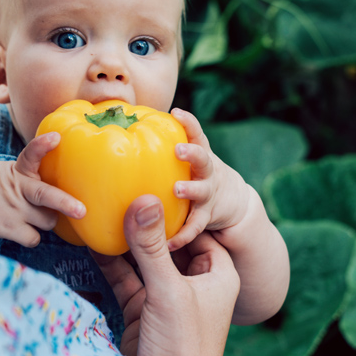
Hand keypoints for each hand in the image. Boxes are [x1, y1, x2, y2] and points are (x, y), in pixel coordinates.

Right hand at [0, 132, 84, 246]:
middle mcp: (18, 189)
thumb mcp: (12, 171)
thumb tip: (69, 182)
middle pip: (44, 195)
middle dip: (64, 203)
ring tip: (35, 214)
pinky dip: (34, 236)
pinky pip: (34, 238)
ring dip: (48, 220)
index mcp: (19, 171)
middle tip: (82, 210)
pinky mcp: (7, 229)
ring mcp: (13, 210)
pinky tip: (25, 229)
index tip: (56, 137)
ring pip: (48, 221)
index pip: (30, 153)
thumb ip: (34, 175)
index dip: (43, 145)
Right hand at [93, 195, 238, 355]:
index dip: (180, 207)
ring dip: (125, 239)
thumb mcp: (168, 292)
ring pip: (144, 259)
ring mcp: (166, 296)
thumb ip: (152, 247)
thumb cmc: (184, 349)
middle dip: (147, 220)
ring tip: (105, 208)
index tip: (158, 180)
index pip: (198, 228)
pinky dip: (110, 262)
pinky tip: (94, 241)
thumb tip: (144, 199)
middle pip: (168, 241)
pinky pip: (126, 278)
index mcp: (216, 273)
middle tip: (124, 187)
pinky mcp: (142, 310)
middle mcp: (193, 282)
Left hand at [168, 108, 250, 250]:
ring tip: (177, 189)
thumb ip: (164, 149)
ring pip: (201, 191)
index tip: (176, 112)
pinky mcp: (208, 216)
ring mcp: (209, 193)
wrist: (231, 200)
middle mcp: (206, 171)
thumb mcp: (187, 159)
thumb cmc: (195, 173)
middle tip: (178, 149)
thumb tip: (123, 131)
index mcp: (199, 154)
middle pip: (202, 158)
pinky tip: (169, 243)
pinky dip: (183, 235)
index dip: (188, 122)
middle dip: (191, 153)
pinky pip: (195, 227)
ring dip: (190, 189)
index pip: (196, 133)